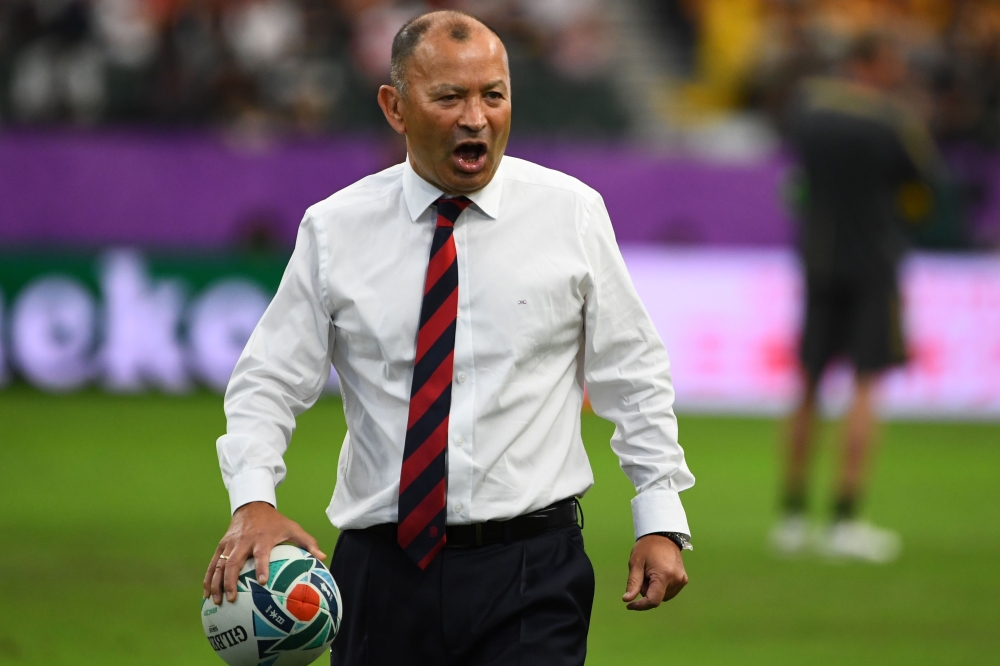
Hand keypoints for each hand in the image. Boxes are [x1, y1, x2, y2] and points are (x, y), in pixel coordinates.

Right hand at [203, 501, 326, 604]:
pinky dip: (208, 578)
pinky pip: (213, 563)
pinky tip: (206, 593)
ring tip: (216, 601)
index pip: (261, 554)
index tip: (263, 582)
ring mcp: (230, 544)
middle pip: (234, 563)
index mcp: (262, 538)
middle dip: (231, 581)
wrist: (252, 506)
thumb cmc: (276, 522)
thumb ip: (308, 543)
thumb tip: (324, 558)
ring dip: (216, 583)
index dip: (262, 567)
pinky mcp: (222, 545)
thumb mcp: (293, 528)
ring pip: (219, 565)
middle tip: (232, 598)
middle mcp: (244, 541)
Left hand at [622, 534, 687, 610]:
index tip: (629, 605)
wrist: (663, 536)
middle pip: (656, 597)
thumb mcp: (636, 563)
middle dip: (646, 590)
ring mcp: (681, 580)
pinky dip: (660, 587)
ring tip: (651, 572)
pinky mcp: (683, 580)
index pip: (653, 600)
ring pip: (662, 596)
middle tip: (643, 573)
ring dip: (653, 589)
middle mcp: (676, 580)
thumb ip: (633, 583)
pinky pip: (668, 592)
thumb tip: (627, 600)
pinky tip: (658, 574)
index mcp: (663, 575)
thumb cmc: (647, 548)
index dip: (641, 606)